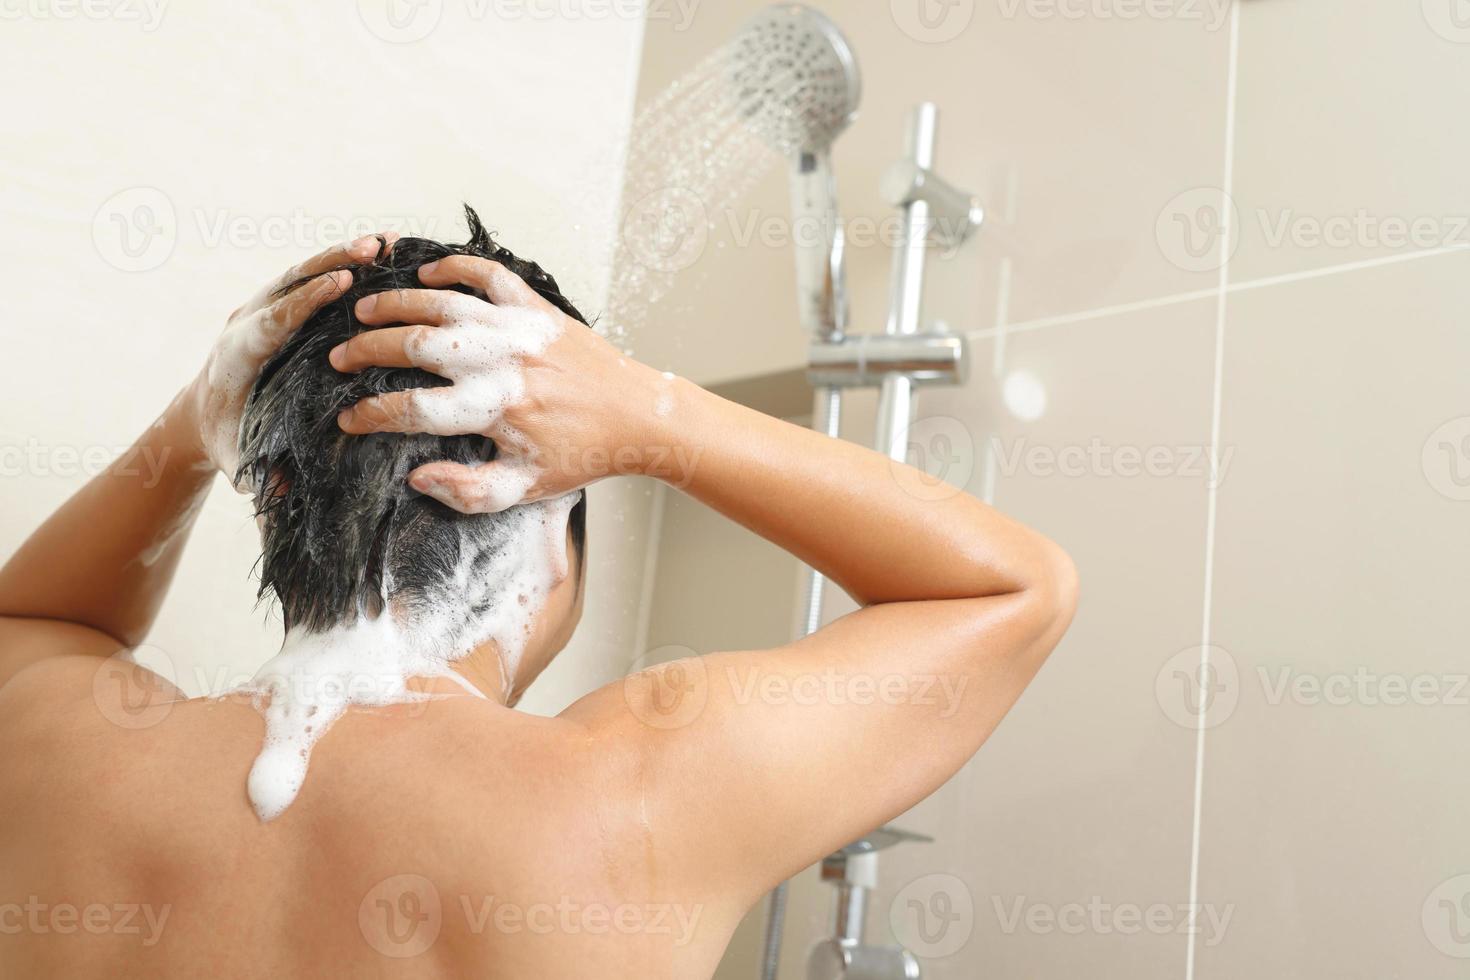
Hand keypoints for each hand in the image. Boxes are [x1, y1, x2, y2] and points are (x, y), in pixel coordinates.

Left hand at [185, 235, 394, 486]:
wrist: (202, 414)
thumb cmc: (227, 439)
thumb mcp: (240, 460)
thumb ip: (262, 473)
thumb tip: (289, 488)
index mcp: (238, 355)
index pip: (275, 321)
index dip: (307, 300)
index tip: (341, 282)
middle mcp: (248, 322)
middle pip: (292, 283)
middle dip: (332, 263)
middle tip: (374, 248)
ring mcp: (262, 309)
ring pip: (303, 273)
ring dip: (343, 256)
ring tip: (388, 242)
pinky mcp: (279, 307)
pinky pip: (310, 279)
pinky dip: (343, 264)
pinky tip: (382, 255)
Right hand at [331, 255, 667, 512]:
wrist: (636, 416)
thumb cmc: (579, 456)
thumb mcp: (524, 489)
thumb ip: (467, 491)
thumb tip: (416, 477)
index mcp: (494, 410)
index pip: (412, 408)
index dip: (370, 413)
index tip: (347, 418)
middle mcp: (501, 363)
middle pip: (412, 345)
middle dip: (365, 351)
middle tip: (339, 359)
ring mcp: (518, 329)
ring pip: (439, 302)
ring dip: (394, 304)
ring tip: (362, 311)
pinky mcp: (537, 308)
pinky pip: (487, 275)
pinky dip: (453, 267)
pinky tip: (425, 275)